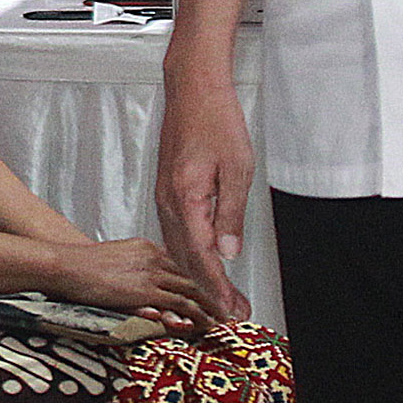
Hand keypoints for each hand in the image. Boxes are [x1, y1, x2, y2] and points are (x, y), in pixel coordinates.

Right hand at [44, 237, 218, 328]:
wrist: (65, 264)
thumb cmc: (82, 266)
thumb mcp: (116, 260)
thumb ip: (135, 270)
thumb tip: (145, 287)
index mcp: (147, 248)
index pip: (182, 266)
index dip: (200, 282)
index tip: (212, 295)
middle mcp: (154, 257)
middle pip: (192, 277)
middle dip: (213, 295)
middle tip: (229, 311)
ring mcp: (151, 273)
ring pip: (191, 291)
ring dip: (210, 308)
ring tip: (222, 322)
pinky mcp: (145, 290)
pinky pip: (180, 303)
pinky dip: (196, 314)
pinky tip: (205, 324)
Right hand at [155, 73, 255, 320]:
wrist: (193, 90)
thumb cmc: (216, 121)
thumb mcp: (237, 169)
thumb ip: (231, 213)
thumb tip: (229, 252)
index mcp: (185, 199)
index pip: (201, 256)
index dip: (217, 287)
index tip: (230, 308)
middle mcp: (168, 202)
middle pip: (186, 258)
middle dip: (208, 290)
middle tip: (231, 312)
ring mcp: (165, 196)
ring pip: (178, 247)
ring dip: (199, 274)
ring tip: (221, 296)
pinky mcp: (167, 190)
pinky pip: (175, 232)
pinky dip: (189, 255)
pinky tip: (201, 263)